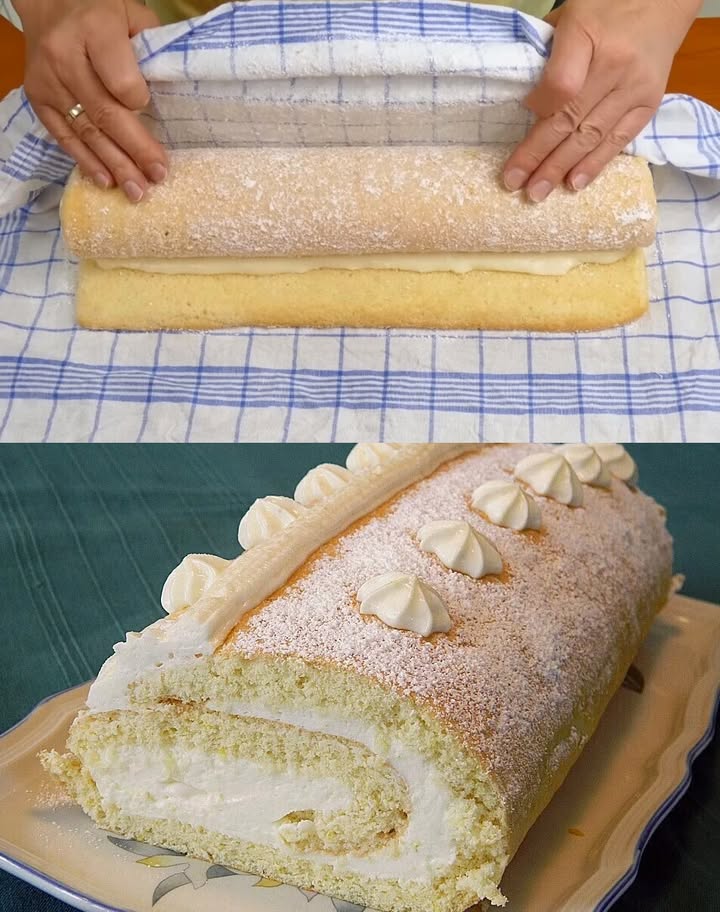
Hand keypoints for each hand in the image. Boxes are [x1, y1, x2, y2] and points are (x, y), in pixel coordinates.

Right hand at [16, 0, 167, 201]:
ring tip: (137, 191)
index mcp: (95, 30)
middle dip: (135, 150)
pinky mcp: (38, 99)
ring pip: (86, 131)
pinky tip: (106, 182)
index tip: (158, 120)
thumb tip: (175, 92)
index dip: (140, 103)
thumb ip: (152, 49)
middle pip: (105, 113)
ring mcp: (49, 81)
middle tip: (157, 177)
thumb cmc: (100, 11)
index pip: (121, 80)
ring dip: (114, 165)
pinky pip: (64, 136)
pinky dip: (86, 161)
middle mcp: (66, 57)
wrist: (48, 3)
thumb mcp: (132, 14)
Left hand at [503, 0, 699, 201]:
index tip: (520, 121)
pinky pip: (619, 140)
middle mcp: (614, 64)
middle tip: (515, 183)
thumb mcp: (569, 15)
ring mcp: (635, 87)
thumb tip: (525, 102)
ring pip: (592, 135)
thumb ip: (547, 53)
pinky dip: (595, 164)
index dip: (537, 110)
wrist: (663, 1)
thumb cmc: (605, 8)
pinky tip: (574, 184)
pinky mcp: (649, 103)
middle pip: (570, 118)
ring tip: (538, 193)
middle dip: (539, 156)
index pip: (559, 86)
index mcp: (588, 33)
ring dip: (562, 168)